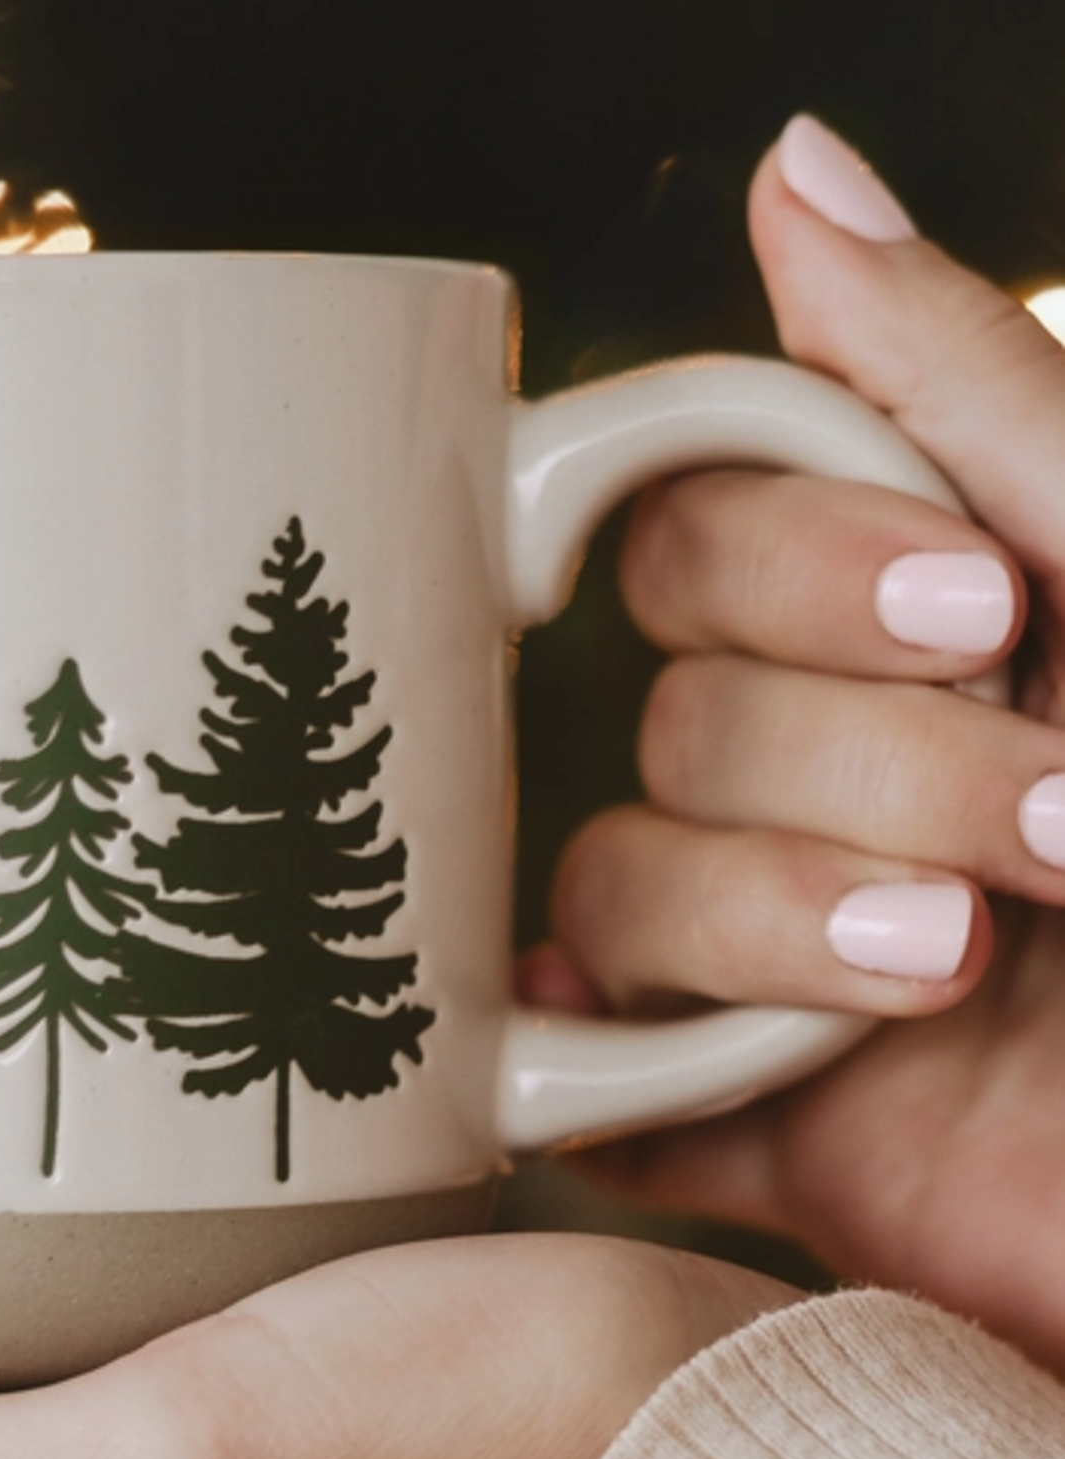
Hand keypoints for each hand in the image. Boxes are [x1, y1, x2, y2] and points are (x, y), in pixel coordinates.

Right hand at [537, 116, 1064, 1369]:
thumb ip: (961, 389)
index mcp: (925, 646)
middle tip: (1045, 829)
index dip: (787, 563)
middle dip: (844, 762)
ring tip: (950, 970)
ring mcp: (786, 954)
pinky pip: (602, 1089)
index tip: (980, 612)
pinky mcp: (766, 1126)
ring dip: (772, 922)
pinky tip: (685, 1086)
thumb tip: (795, 168)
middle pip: (669, 715)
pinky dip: (626, 1090)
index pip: (704, 540)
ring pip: (622, 889)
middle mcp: (838, 782)